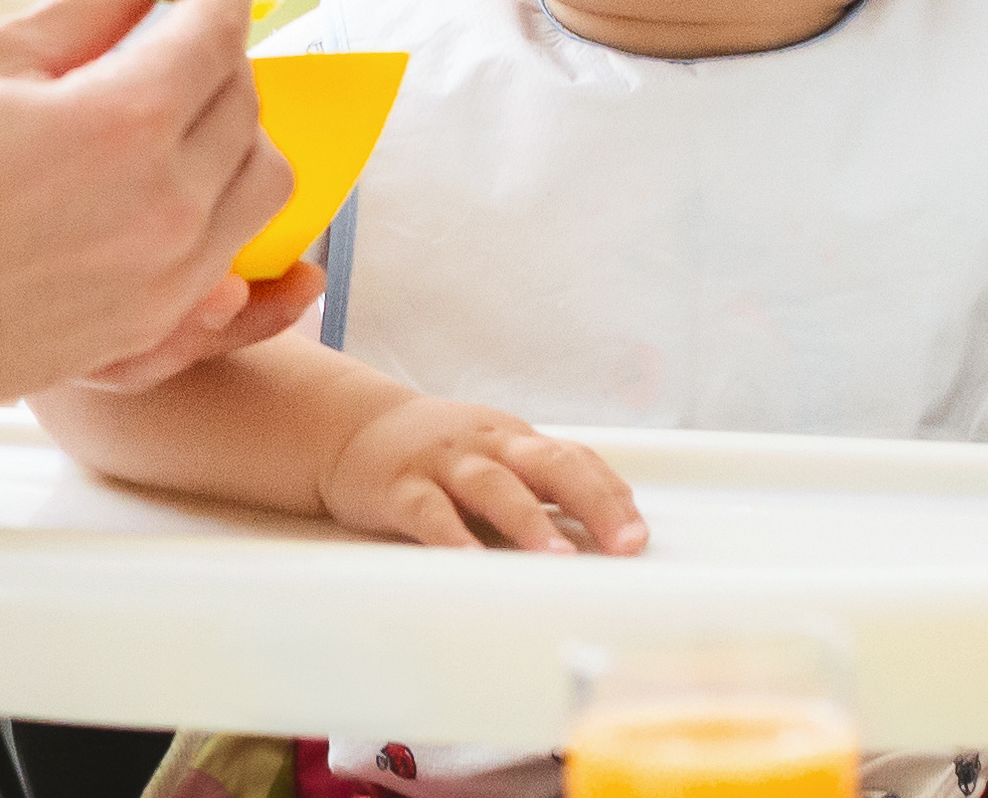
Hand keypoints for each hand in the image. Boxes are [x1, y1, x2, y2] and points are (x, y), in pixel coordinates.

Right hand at [0, 0, 294, 411]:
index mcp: (123, 122)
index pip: (218, 34)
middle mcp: (164, 205)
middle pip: (247, 108)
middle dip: (224, 59)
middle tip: (180, 40)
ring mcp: (164, 278)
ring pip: (260, 187)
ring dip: (234, 138)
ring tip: (175, 118)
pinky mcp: (150, 329)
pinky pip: (227, 256)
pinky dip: (214, 209)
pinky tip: (159, 188)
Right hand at [322, 395, 645, 555]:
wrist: (350, 426)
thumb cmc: (437, 453)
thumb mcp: (492, 456)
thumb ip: (539, 486)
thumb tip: (605, 530)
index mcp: (515, 441)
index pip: (576, 460)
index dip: (611, 496)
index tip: (638, 538)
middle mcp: (487, 446)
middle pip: (549, 464)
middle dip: (592, 503)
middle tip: (622, 545)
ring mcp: (443, 463)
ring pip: (493, 485)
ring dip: (528, 520)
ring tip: (556, 556)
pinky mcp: (400, 486)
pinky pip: (429, 511)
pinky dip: (452, 536)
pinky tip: (470, 561)